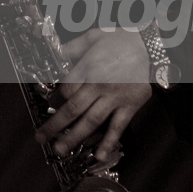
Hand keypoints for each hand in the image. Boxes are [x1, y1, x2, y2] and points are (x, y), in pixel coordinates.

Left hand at [35, 28, 151, 161]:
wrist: (151, 46)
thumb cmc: (123, 40)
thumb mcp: (93, 36)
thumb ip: (72, 47)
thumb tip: (55, 53)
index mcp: (89, 68)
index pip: (66, 90)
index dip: (54, 101)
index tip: (49, 108)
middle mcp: (99, 85)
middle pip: (72, 109)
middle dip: (54, 126)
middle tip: (41, 138)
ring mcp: (115, 97)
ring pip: (90, 121)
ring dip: (74, 138)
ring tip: (60, 150)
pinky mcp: (130, 105)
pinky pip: (117, 127)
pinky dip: (108, 142)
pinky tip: (98, 155)